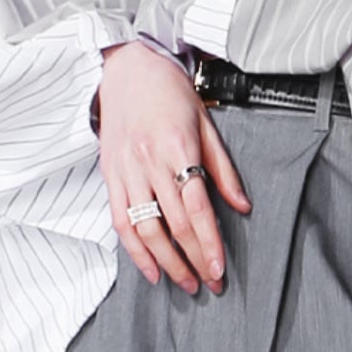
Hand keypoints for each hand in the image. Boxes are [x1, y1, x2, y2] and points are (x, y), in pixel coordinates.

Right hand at [96, 41, 250, 293]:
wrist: (128, 67)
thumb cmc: (171, 92)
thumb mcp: (207, 123)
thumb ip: (223, 168)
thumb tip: (242, 206)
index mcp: (178, 147)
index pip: (197, 207)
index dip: (209, 242)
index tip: (219, 268)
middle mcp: (149, 162)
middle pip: (173, 223)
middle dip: (193, 259)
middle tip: (210, 284)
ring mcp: (126, 170)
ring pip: (144, 228)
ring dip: (165, 262)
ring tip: (184, 283)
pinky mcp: (109, 174)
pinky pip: (120, 220)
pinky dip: (134, 250)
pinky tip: (150, 269)